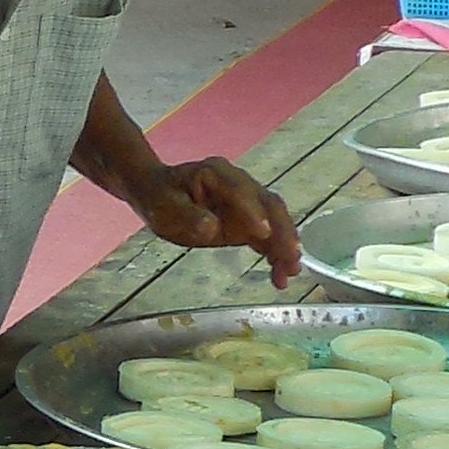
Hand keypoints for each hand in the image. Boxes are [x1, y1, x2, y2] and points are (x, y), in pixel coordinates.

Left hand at [141, 155, 300, 276]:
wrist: (157, 193)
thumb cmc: (160, 197)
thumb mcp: (165, 206)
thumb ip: (188, 216)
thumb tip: (211, 228)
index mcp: (216, 173)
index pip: (241, 191)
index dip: (253, 211)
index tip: (264, 233)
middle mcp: (239, 184)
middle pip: (268, 204)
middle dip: (282, 230)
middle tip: (291, 256)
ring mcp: (246, 203)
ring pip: (274, 221)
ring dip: (285, 245)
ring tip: (291, 271)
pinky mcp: (247, 221)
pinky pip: (267, 237)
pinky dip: (275, 254)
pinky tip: (281, 274)